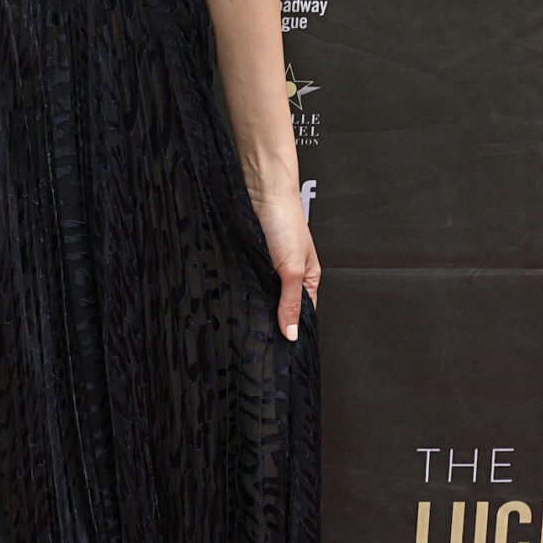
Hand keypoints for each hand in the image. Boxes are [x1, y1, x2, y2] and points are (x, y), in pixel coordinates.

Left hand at [252, 185, 319, 340]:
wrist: (261, 192)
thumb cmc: (285, 222)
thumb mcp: (292, 268)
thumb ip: (291, 302)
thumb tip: (293, 334)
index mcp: (307, 280)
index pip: (302, 315)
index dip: (291, 330)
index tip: (278, 350)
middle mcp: (288, 276)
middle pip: (280, 307)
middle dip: (270, 321)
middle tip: (256, 342)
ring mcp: (267, 269)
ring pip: (261, 297)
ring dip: (253, 306)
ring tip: (244, 325)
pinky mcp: (250, 262)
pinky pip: (247, 283)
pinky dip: (242, 291)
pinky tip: (234, 300)